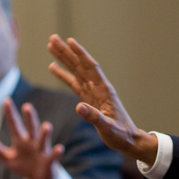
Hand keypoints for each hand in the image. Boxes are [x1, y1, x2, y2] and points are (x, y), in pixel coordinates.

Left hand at [0, 99, 63, 178]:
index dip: (10, 113)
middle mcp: (32, 142)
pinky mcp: (49, 161)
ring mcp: (42, 150)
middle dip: (29, 118)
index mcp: (20, 141)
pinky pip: (53, 156)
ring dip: (45, 133)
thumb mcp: (8, 158)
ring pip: (43, 140)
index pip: (14, 124)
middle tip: (27, 107)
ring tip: (47, 126)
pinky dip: (56, 152)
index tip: (6, 100)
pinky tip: (59, 148)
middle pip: (31, 128)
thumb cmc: (24, 165)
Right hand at [47, 34, 158, 164]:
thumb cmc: (120, 134)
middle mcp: (98, 87)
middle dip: (67, 52)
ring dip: (64, 59)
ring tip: (51, 46)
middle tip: (53, 38)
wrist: (127, 140)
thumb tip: (79, 107)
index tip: (70, 41)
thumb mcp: (108, 128)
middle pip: (80, 65)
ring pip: (76, 71)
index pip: (91, 68)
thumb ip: (94, 118)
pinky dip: (63, 74)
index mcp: (104, 91)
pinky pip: (73, 83)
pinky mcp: (88, 99)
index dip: (81, 54)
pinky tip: (53, 67)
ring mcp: (92, 92)